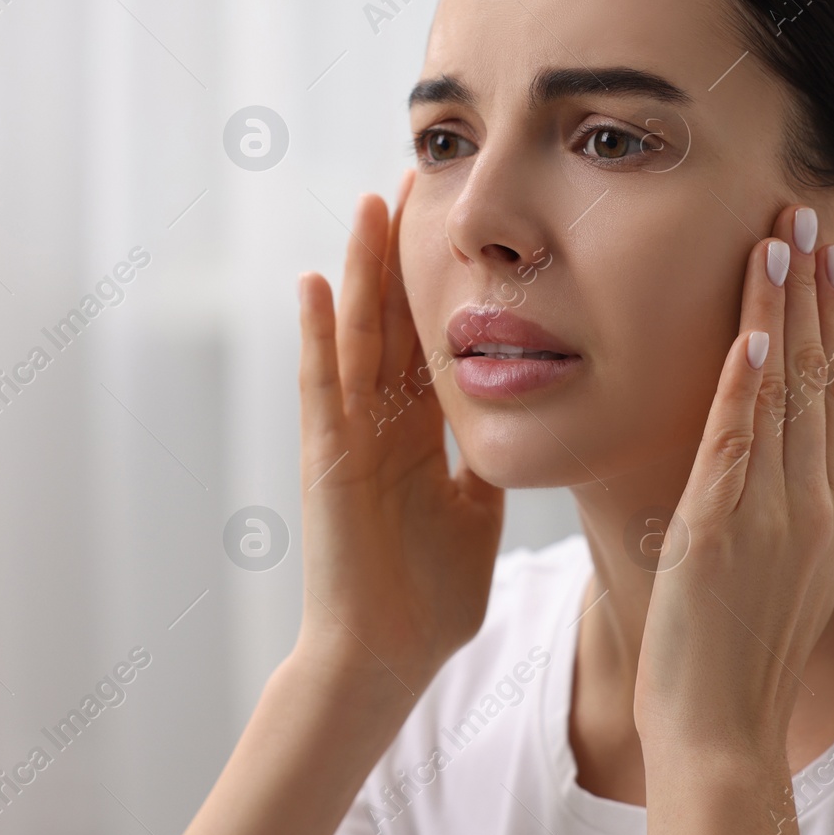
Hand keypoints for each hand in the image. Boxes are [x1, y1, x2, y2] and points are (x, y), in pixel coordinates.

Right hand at [294, 172, 505, 697]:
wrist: (389, 656)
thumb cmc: (431, 594)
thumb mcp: (475, 509)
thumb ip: (484, 459)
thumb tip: (521, 417)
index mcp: (420, 432)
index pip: (431, 338)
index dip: (443, 280)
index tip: (462, 222)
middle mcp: (381, 422)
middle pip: (393, 319)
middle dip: (403, 251)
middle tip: (416, 178)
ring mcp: (350, 437)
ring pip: (356, 336)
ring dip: (360, 270)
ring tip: (369, 202)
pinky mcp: (327, 460)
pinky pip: (320, 387)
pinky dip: (315, 336)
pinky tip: (312, 283)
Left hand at [634, 202, 833, 775]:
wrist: (723, 727)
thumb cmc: (751, 647)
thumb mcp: (811, 567)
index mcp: (830, 504)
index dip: (833, 319)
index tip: (826, 257)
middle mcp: (812, 499)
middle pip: (819, 375)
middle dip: (813, 293)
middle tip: (806, 216)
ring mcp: (772, 511)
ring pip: (784, 392)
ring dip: (782, 311)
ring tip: (778, 238)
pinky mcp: (723, 526)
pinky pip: (740, 438)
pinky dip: (748, 381)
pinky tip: (754, 328)